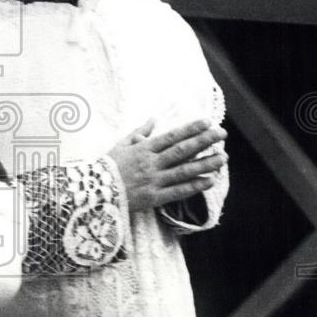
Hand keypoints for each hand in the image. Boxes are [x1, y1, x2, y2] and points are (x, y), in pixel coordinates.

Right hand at [108, 119, 226, 211]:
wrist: (94, 191)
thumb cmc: (108, 166)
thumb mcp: (121, 144)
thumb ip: (140, 132)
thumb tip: (154, 119)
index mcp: (143, 148)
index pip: (172, 136)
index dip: (190, 129)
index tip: (207, 122)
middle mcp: (151, 163)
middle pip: (182, 150)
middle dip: (203, 141)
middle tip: (222, 134)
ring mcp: (154, 180)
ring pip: (184, 170)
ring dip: (205, 163)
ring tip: (222, 157)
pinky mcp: (154, 197)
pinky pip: (178, 191)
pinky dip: (194, 186)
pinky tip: (209, 180)